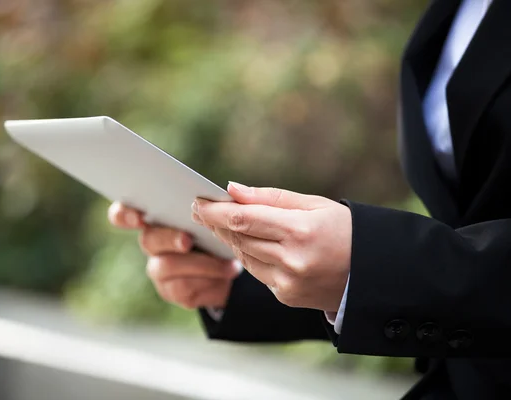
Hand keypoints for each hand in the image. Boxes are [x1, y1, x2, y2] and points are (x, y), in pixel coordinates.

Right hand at [108, 202, 239, 308]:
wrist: (231, 265)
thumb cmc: (217, 230)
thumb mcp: (214, 214)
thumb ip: (206, 205)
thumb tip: (214, 196)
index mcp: (154, 217)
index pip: (122, 214)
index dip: (124, 215)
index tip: (138, 217)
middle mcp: (151, 243)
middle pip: (148, 240)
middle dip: (168, 239)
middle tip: (188, 240)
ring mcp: (158, 269)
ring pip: (167, 266)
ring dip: (199, 263)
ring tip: (226, 262)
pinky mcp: (172, 290)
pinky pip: (184, 287)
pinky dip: (209, 278)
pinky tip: (228, 271)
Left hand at [192, 182, 350, 311]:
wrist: (372, 274)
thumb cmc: (345, 230)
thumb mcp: (314, 204)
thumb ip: (270, 198)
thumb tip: (232, 189)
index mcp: (300, 231)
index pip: (243, 218)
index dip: (215, 210)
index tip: (197, 201)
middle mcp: (292, 260)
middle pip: (238, 238)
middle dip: (215, 222)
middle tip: (200, 209)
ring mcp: (288, 282)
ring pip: (243, 256)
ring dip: (229, 238)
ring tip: (220, 222)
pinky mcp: (286, 296)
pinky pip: (257, 272)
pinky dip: (248, 255)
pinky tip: (245, 242)